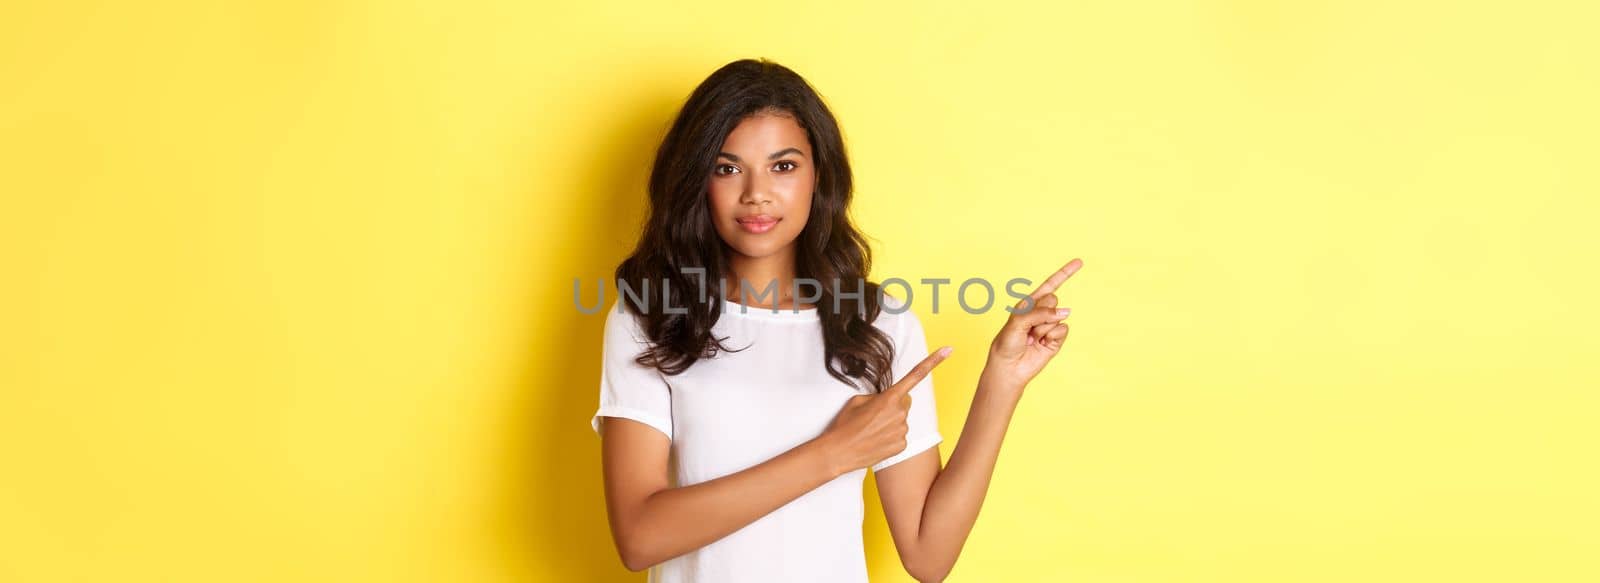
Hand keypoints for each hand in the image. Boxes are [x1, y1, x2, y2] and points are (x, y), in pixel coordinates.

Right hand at [818, 346, 953, 474]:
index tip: (948, 350)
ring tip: (870, 430)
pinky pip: (900, 435)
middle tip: (873, 415)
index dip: (933, 361)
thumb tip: (887, 402)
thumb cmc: (845, 425)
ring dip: (889, 422)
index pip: (915, 376)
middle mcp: (900, 414)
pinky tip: (876, 440)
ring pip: (901, 420)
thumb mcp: (857, 401)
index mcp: (889, 398)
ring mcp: (902, 430)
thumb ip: (878, 397)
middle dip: (893, 405)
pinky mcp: (902, 445)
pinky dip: (890, 437)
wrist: (839, 452)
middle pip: (904, 402)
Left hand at [985, 258, 1082, 390]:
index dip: (1065, 273)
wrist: (1009, 367)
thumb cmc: (1007, 342)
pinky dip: (1051, 336)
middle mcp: (1041, 312)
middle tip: (1029, 326)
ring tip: (1032, 338)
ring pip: (1058, 316)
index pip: (1051, 285)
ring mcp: (1050, 325)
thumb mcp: (1017, 321)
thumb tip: (1066, 312)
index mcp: (1029, 303)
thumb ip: (1040, 313)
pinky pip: (1062, 329)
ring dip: (1043, 327)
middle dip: (1042, 311)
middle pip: (1053, 299)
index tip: (1079, 261)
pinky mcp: (1056, 339)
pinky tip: (1041, 344)